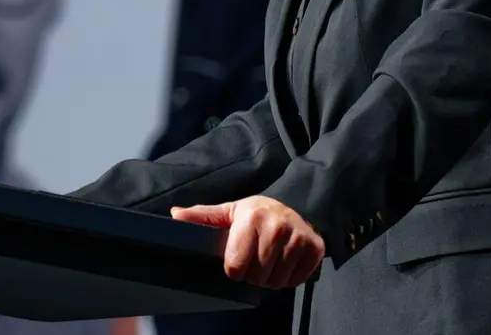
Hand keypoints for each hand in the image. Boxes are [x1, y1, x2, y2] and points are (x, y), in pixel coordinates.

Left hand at [172, 196, 324, 288]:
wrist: (294, 208)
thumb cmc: (256, 214)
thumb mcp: (229, 212)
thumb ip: (202, 216)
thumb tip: (175, 214)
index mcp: (251, 219)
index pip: (235, 268)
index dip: (233, 267)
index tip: (238, 257)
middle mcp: (277, 227)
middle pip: (256, 277)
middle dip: (252, 273)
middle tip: (255, 258)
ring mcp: (298, 238)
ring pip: (276, 282)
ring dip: (270, 277)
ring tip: (269, 259)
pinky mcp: (314, 249)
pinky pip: (295, 281)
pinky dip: (288, 278)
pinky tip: (284, 262)